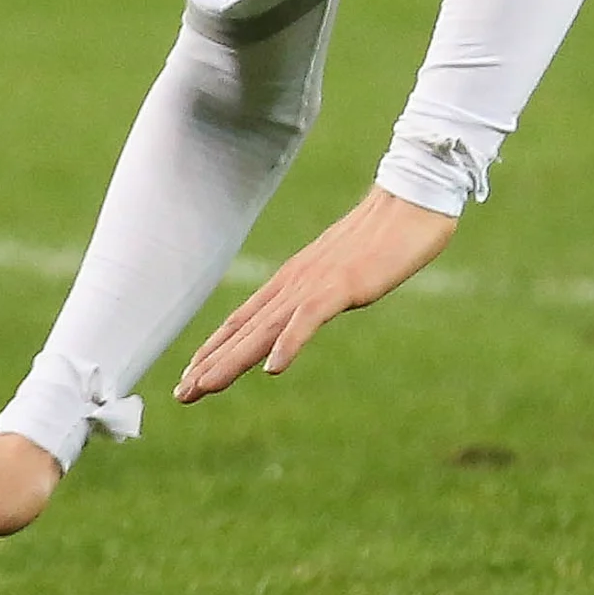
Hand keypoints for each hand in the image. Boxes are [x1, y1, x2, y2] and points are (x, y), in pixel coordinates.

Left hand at [179, 185, 455, 401]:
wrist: (412, 201)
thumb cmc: (386, 233)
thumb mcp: (345, 268)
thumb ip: (325, 288)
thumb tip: (315, 304)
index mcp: (295, 278)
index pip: (245, 317)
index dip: (216, 346)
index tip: (192, 373)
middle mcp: (296, 282)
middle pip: (245, 328)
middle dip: (211, 362)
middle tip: (181, 393)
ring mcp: (317, 283)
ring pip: (265, 328)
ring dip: (232, 359)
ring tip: (203, 386)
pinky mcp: (343, 286)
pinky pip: (310, 318)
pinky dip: (289, 343)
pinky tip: (273, 368)